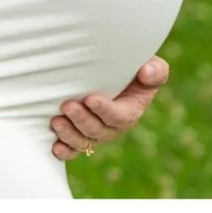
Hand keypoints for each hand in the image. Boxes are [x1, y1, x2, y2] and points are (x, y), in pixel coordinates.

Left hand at [52, 57, 169, 164]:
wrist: (109, 65)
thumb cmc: (129, 63)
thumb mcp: (148, 63)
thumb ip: (155, 70)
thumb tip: (146, 74)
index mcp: (131, 109)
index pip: (120, 116)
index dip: (106, 111)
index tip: (90, 99)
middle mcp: (113, 124)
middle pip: (100, 131)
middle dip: (83, 121)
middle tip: (68, 106)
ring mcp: (96, 130)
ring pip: (85, 141)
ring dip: (70, 135)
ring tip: (56, 122)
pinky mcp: (80, 132)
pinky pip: (74, 148)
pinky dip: (65, 150)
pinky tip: (56, 148)